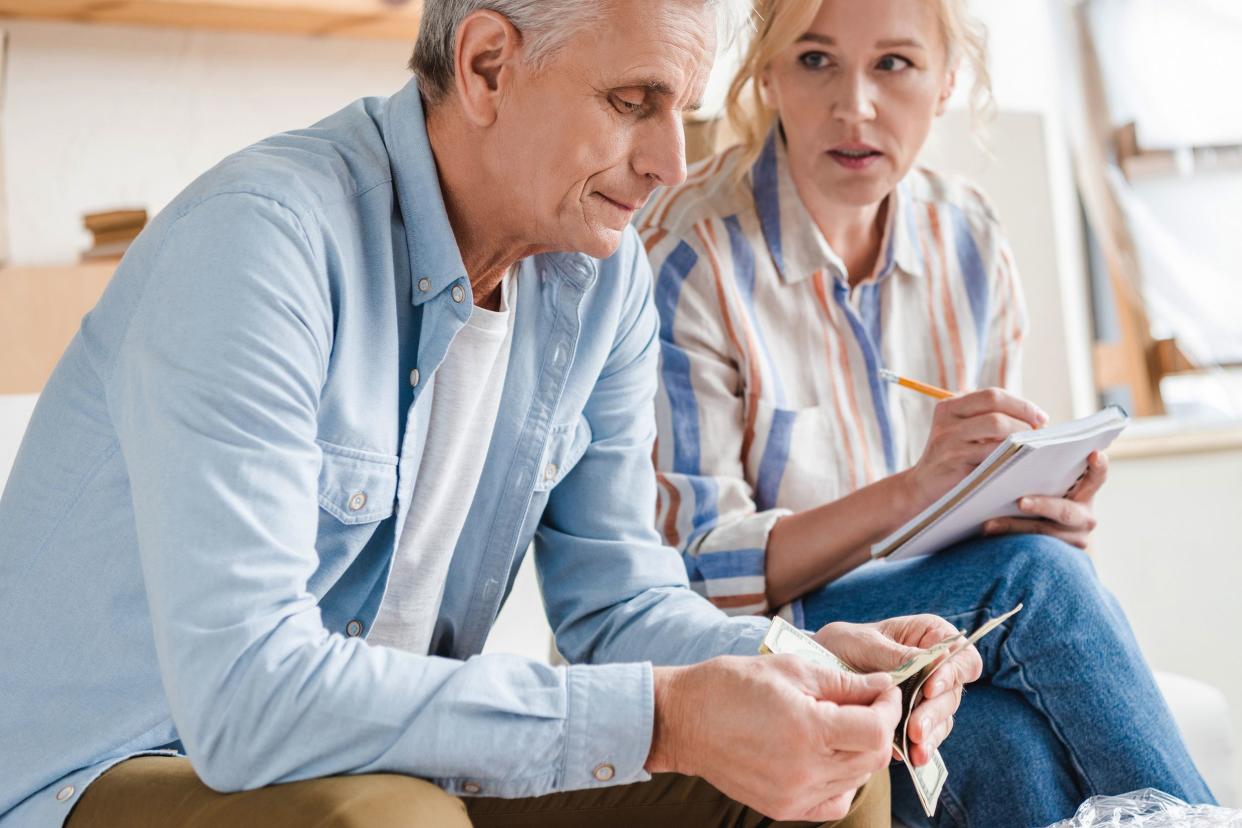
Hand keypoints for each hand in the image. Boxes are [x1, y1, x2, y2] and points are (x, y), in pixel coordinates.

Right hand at [647, 656, 899, 821]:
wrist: (683, 720)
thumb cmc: (731, 685)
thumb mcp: (790, 669)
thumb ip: (843, 682)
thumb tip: (882, 685)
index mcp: (808, 731)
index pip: (876, 730)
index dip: (888, 707)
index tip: (882, 690)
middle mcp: (805, 771)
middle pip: (872, 758)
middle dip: (878, 726)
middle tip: (866, 703)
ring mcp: (794, 795)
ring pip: (857, 780)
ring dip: (860, 751)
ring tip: (841, 724)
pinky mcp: (783, 808)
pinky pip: (834, 802)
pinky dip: (842, 781)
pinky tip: (826, 756)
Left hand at [814, 615, 982, 766]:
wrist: (816, 672)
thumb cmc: (841, 645)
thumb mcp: (862, 643)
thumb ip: (895, 653)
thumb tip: (930, 661)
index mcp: (928, 637)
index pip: (960, 655)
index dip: (951, 672)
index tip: (929, 688)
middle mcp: (934, 668)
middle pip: (952, 691)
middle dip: (935, 711)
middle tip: (916, 729)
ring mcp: (925, 696)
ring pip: (942, 717)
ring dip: (930, 734)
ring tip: (914, 748)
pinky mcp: (914, 719)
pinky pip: (926, 735)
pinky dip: (920, 746)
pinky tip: (910, 757)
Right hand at [903, 388, 1046, 508]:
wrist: (922, 487)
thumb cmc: (952, 457)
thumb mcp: (960, 430)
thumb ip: (986, 418)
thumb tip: (1034, 418)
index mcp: (949, 407)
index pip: (992, 395)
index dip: (1022, 405)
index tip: (1041, 418)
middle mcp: (947, 422)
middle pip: (996, 411)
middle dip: (1025, 421)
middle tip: (1039, 433)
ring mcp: (950, 444)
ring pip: (997, 432)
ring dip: (1021, 440)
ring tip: (1031, 448)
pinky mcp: (956, 467)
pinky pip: (993, 458)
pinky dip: (1012, 458)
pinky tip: (1019, 463)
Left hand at [983, 450, 1108, 548]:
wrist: (1054, 537)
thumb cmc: (1048, 495)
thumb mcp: (1054, 481)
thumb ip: (1047, 465)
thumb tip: (1028, 437)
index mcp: (1087, 492)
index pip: (1098, 477)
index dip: (1098, 467)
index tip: (1093, 454)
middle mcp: (1085, 517)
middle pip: (1065, 511)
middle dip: (1042, 506)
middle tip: (1020, 502)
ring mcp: (1074, 539)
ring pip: (1043, 531)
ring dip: (1013, 526)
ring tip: (989, 523)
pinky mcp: (1057, 554)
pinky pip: (1030, 547)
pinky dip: (1007, 537)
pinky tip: (987, 532)